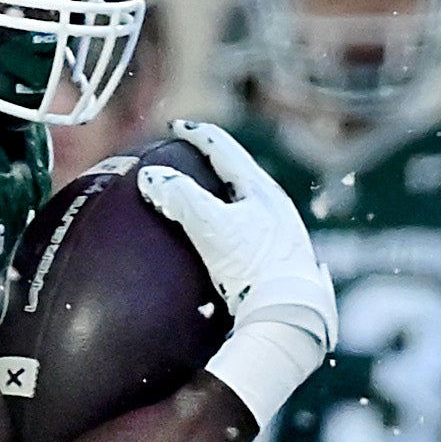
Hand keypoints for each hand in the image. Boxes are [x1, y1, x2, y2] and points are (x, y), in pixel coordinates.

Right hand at [137, 120, 336, 432]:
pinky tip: (225, 243)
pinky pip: (251, 230)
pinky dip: (231, 224)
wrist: (291, 314)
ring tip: (205, 199)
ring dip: (226, 194)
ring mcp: (282, 234)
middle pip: (240, 172)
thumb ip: (180, 199)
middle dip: (215, 162)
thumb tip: (149, 177)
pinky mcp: (281, 261)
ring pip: (249, 202)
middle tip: (189, 157)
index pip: (224, 149)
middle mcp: (276, 207)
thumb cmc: (254, 268)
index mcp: (261, 190)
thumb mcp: (211, 228)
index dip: (197, 135)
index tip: (176, 127)